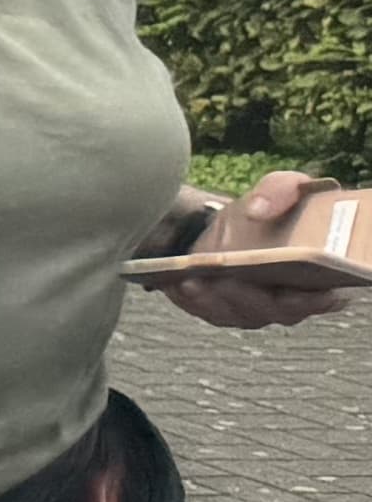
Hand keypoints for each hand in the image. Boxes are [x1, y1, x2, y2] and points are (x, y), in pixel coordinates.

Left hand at [169, 166, 355, 331]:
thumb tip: (257, 210)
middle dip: (250, 297)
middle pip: (274, 309)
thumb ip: (281, 190)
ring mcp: (258, 308)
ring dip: (215, 301)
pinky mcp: (226, 308)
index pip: (324, 297)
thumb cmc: (273, 206)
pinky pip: (209, 312)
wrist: (242, 217)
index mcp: (319, 275)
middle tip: (228, 280)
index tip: (296, 293)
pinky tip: (177, 286)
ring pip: (238, 314)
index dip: (313, 299)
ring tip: (193, 281)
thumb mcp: (284, 187)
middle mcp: (291, 299)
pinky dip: (192, 302)